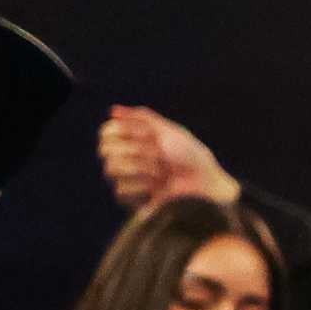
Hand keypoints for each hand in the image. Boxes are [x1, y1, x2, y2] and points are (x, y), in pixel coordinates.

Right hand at [97, 103, 238, 211]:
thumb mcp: (169, 131)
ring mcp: (125, 179)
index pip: (106, 132)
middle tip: (161, 155)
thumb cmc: (190, 157)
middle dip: (138, 150)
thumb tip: (113, 110)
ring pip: (111, 168)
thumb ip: (142, 117)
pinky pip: (121, 189)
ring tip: (163, 172)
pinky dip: (144, 186)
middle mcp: (123, 158)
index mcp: (131, 140)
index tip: (151, 135)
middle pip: (106, 149)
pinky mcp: (130, 199)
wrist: (204, 184)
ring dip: (142, 168)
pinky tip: (158, 188)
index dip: (126, 131)